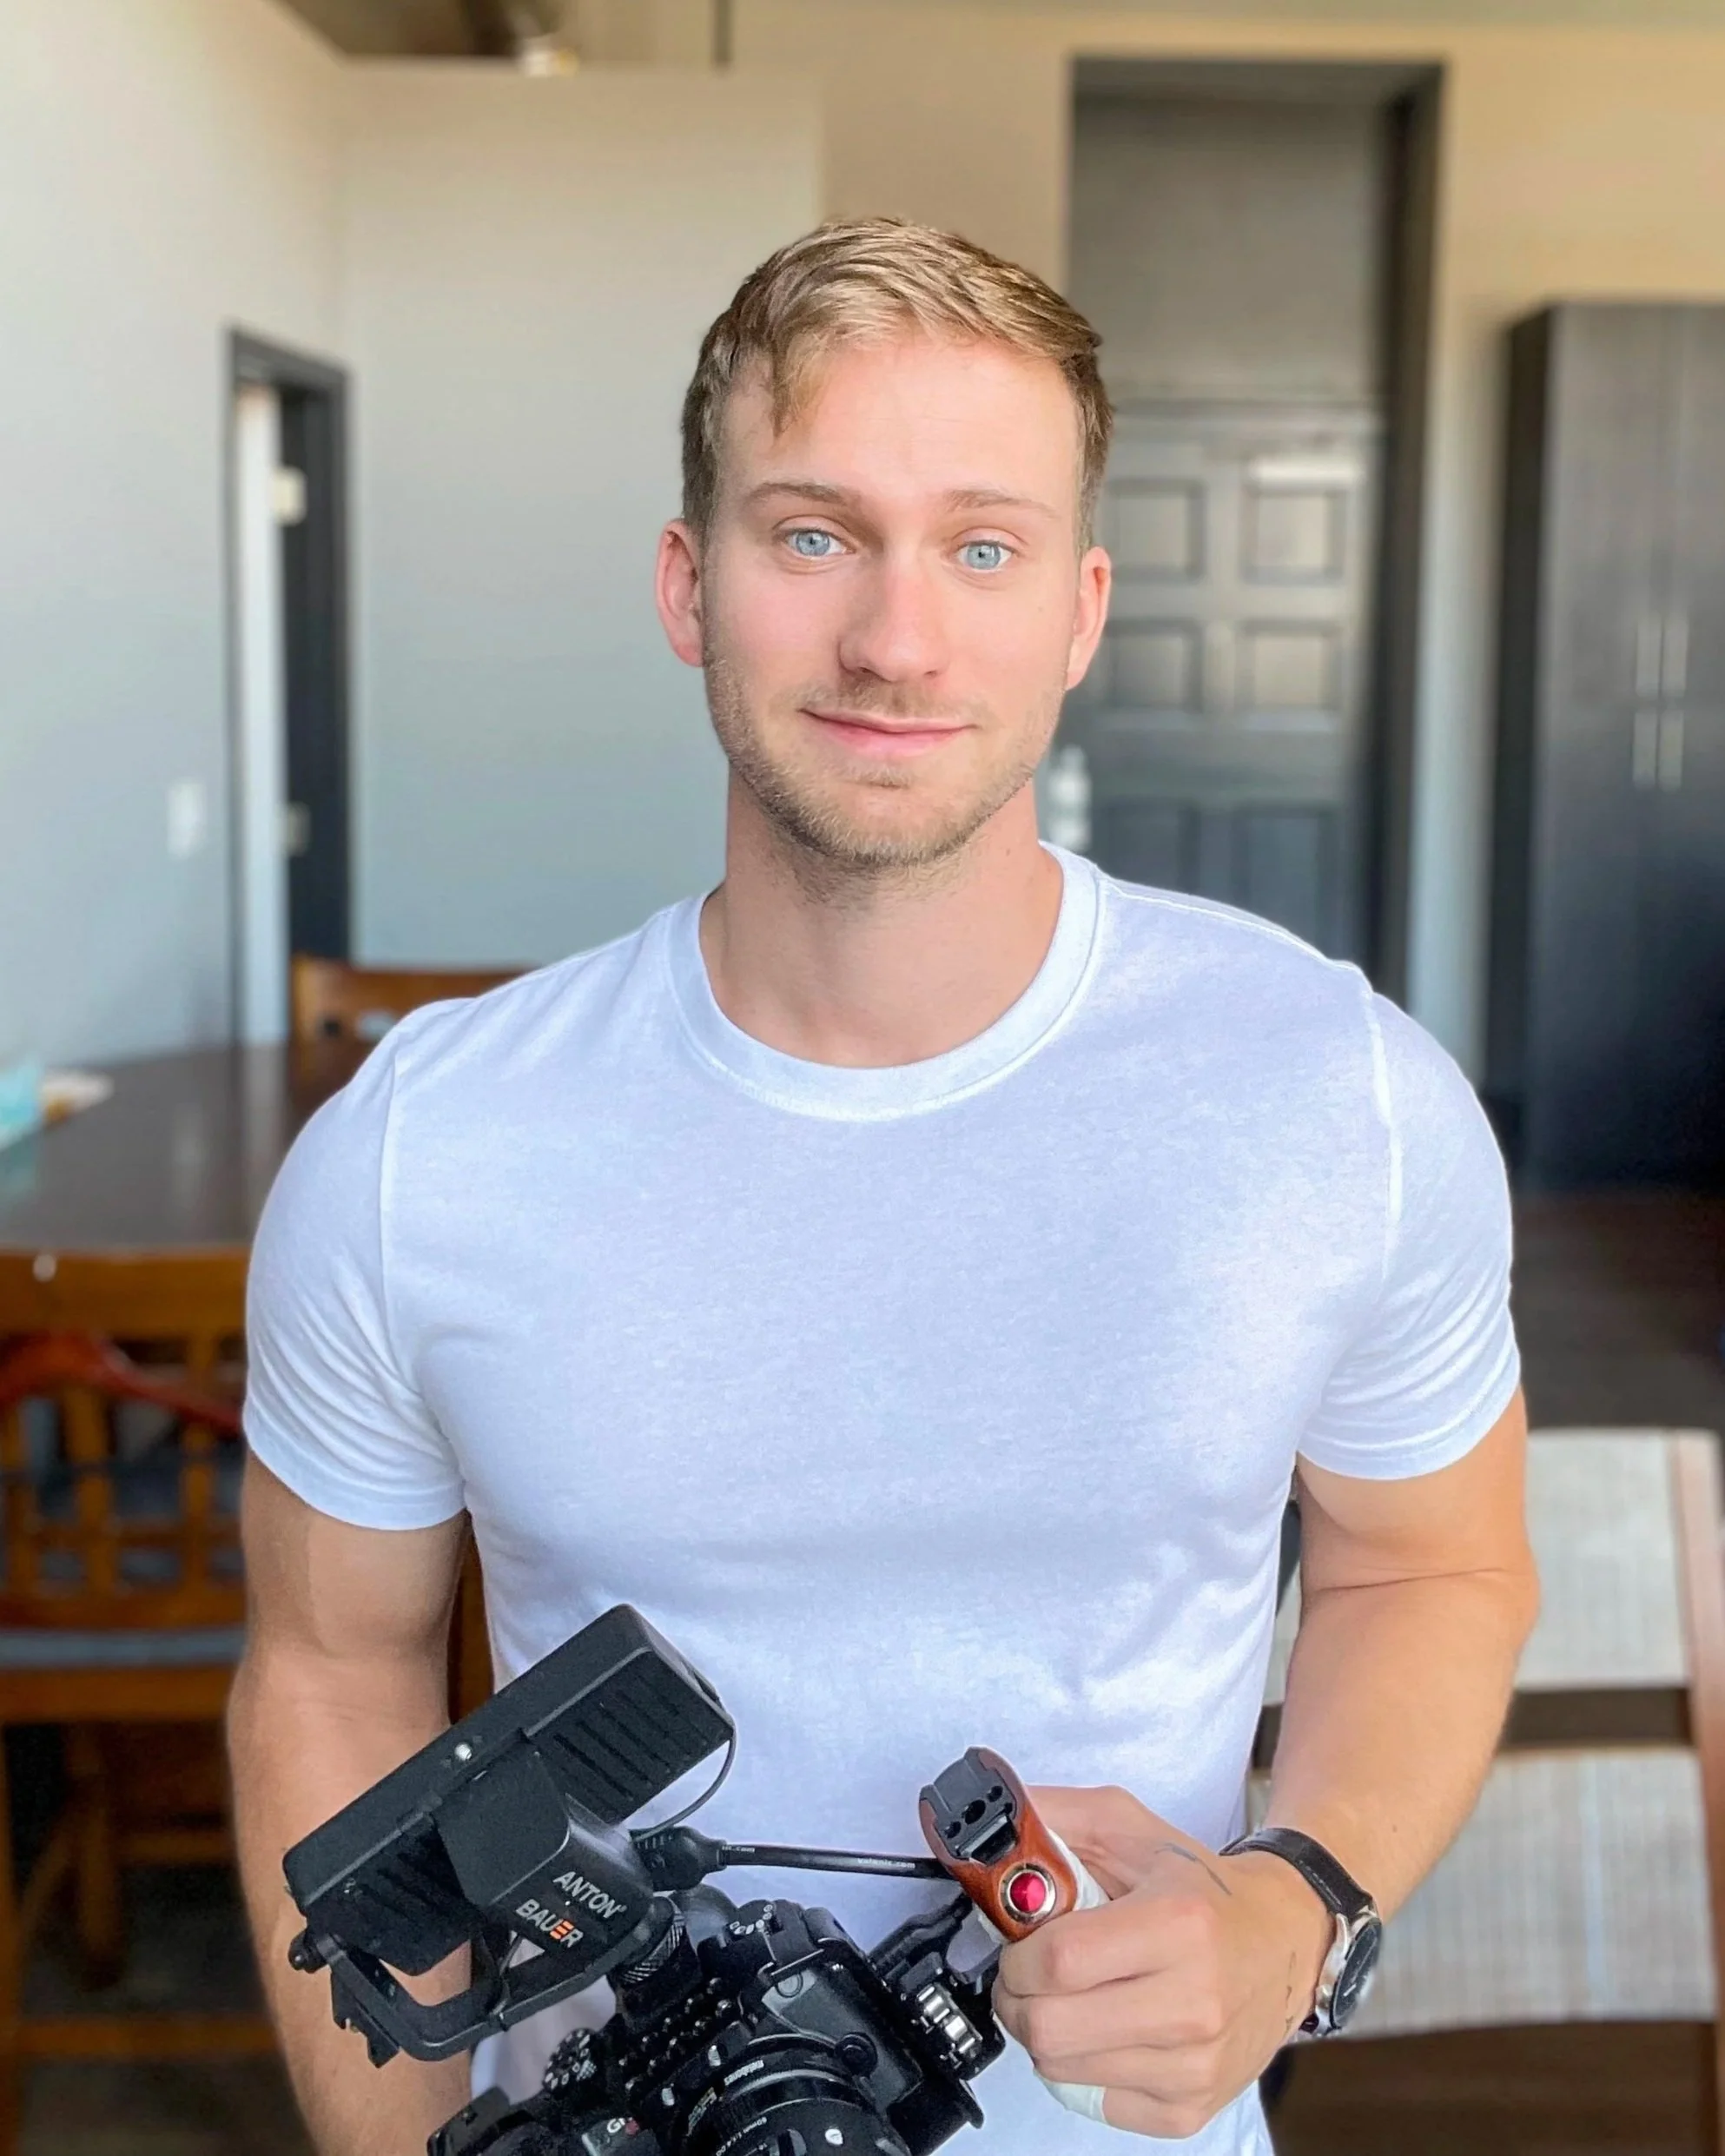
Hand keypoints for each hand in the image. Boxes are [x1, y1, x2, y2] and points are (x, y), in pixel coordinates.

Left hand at [991, 1786, 1333, 2138]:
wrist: (1286, 1942)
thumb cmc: (1202, 1889)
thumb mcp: (1131, 1828)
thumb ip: (1056, 1818)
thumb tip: (990, 1830)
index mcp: (1177, 1924)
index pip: (1058, 1960)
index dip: (1017, 1953)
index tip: (1019, 1942)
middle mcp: (1192, 2003)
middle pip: (1050, 2028)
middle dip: (1017, 1998)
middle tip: (1029, 1976)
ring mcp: (1194, 2066)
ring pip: (1060, 2071)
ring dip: (1046, 2032)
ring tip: (1070, 1998)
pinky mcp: (1189, 2109)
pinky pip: (1093, 2101)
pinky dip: (1082, 2068)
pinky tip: (1104, 2030)